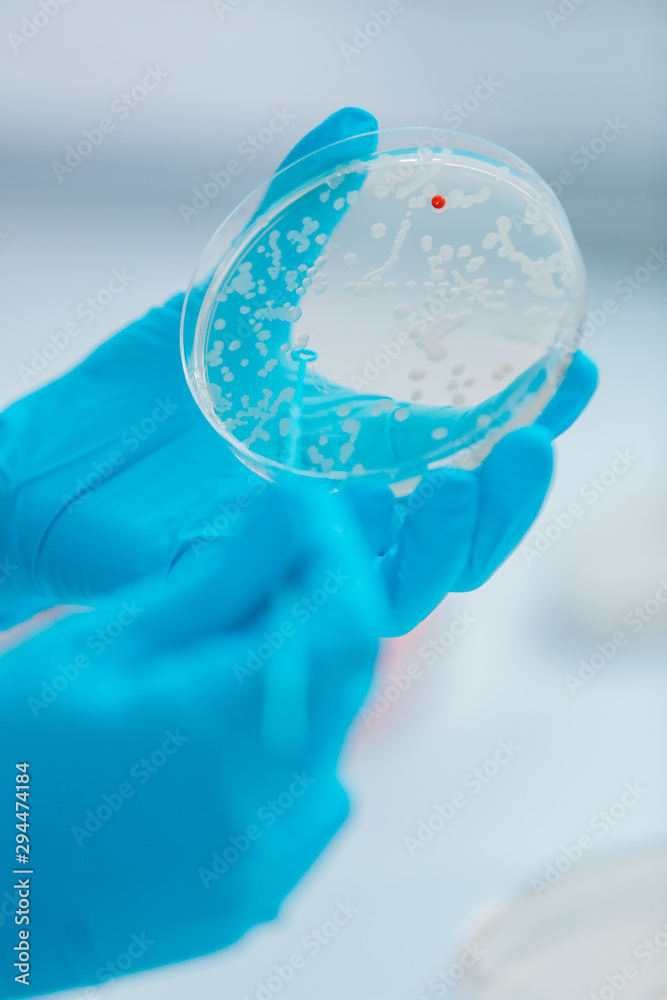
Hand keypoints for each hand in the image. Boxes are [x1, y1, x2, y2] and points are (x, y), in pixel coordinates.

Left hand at [0, 106, 596, 637]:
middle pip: (463, 529)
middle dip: (516, 491)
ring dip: (459, 538)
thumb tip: (357, 126)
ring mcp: (301, 560)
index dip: (534, 416)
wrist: (47, 469)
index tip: (575, 370)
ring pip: (416, 583)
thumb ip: (295, 220)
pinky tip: (360, 505)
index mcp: (358, 454)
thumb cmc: (140, 398)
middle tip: (538, 436)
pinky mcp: (252, 592)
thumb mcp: (227, 300)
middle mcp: (346, 514)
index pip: (470, 450)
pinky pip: (322, 598)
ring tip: (467, 480)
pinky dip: (354, 560)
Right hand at [0, 480, 380, 995]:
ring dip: (295, 675)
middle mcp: (269, 811)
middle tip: (255, 564)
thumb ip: (212, 583)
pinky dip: (281, 740)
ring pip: (330, 731)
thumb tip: (284, 511)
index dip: (340, 553)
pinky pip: (307, 792)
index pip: (347, 622)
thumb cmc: (5, 761)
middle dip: (316, 605)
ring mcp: (271, 867)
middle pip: (345, 674)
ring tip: (212, 657)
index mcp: (223, 733)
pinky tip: (210, 732)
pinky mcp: (260, 897)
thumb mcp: (97, 648)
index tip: (305, 510)